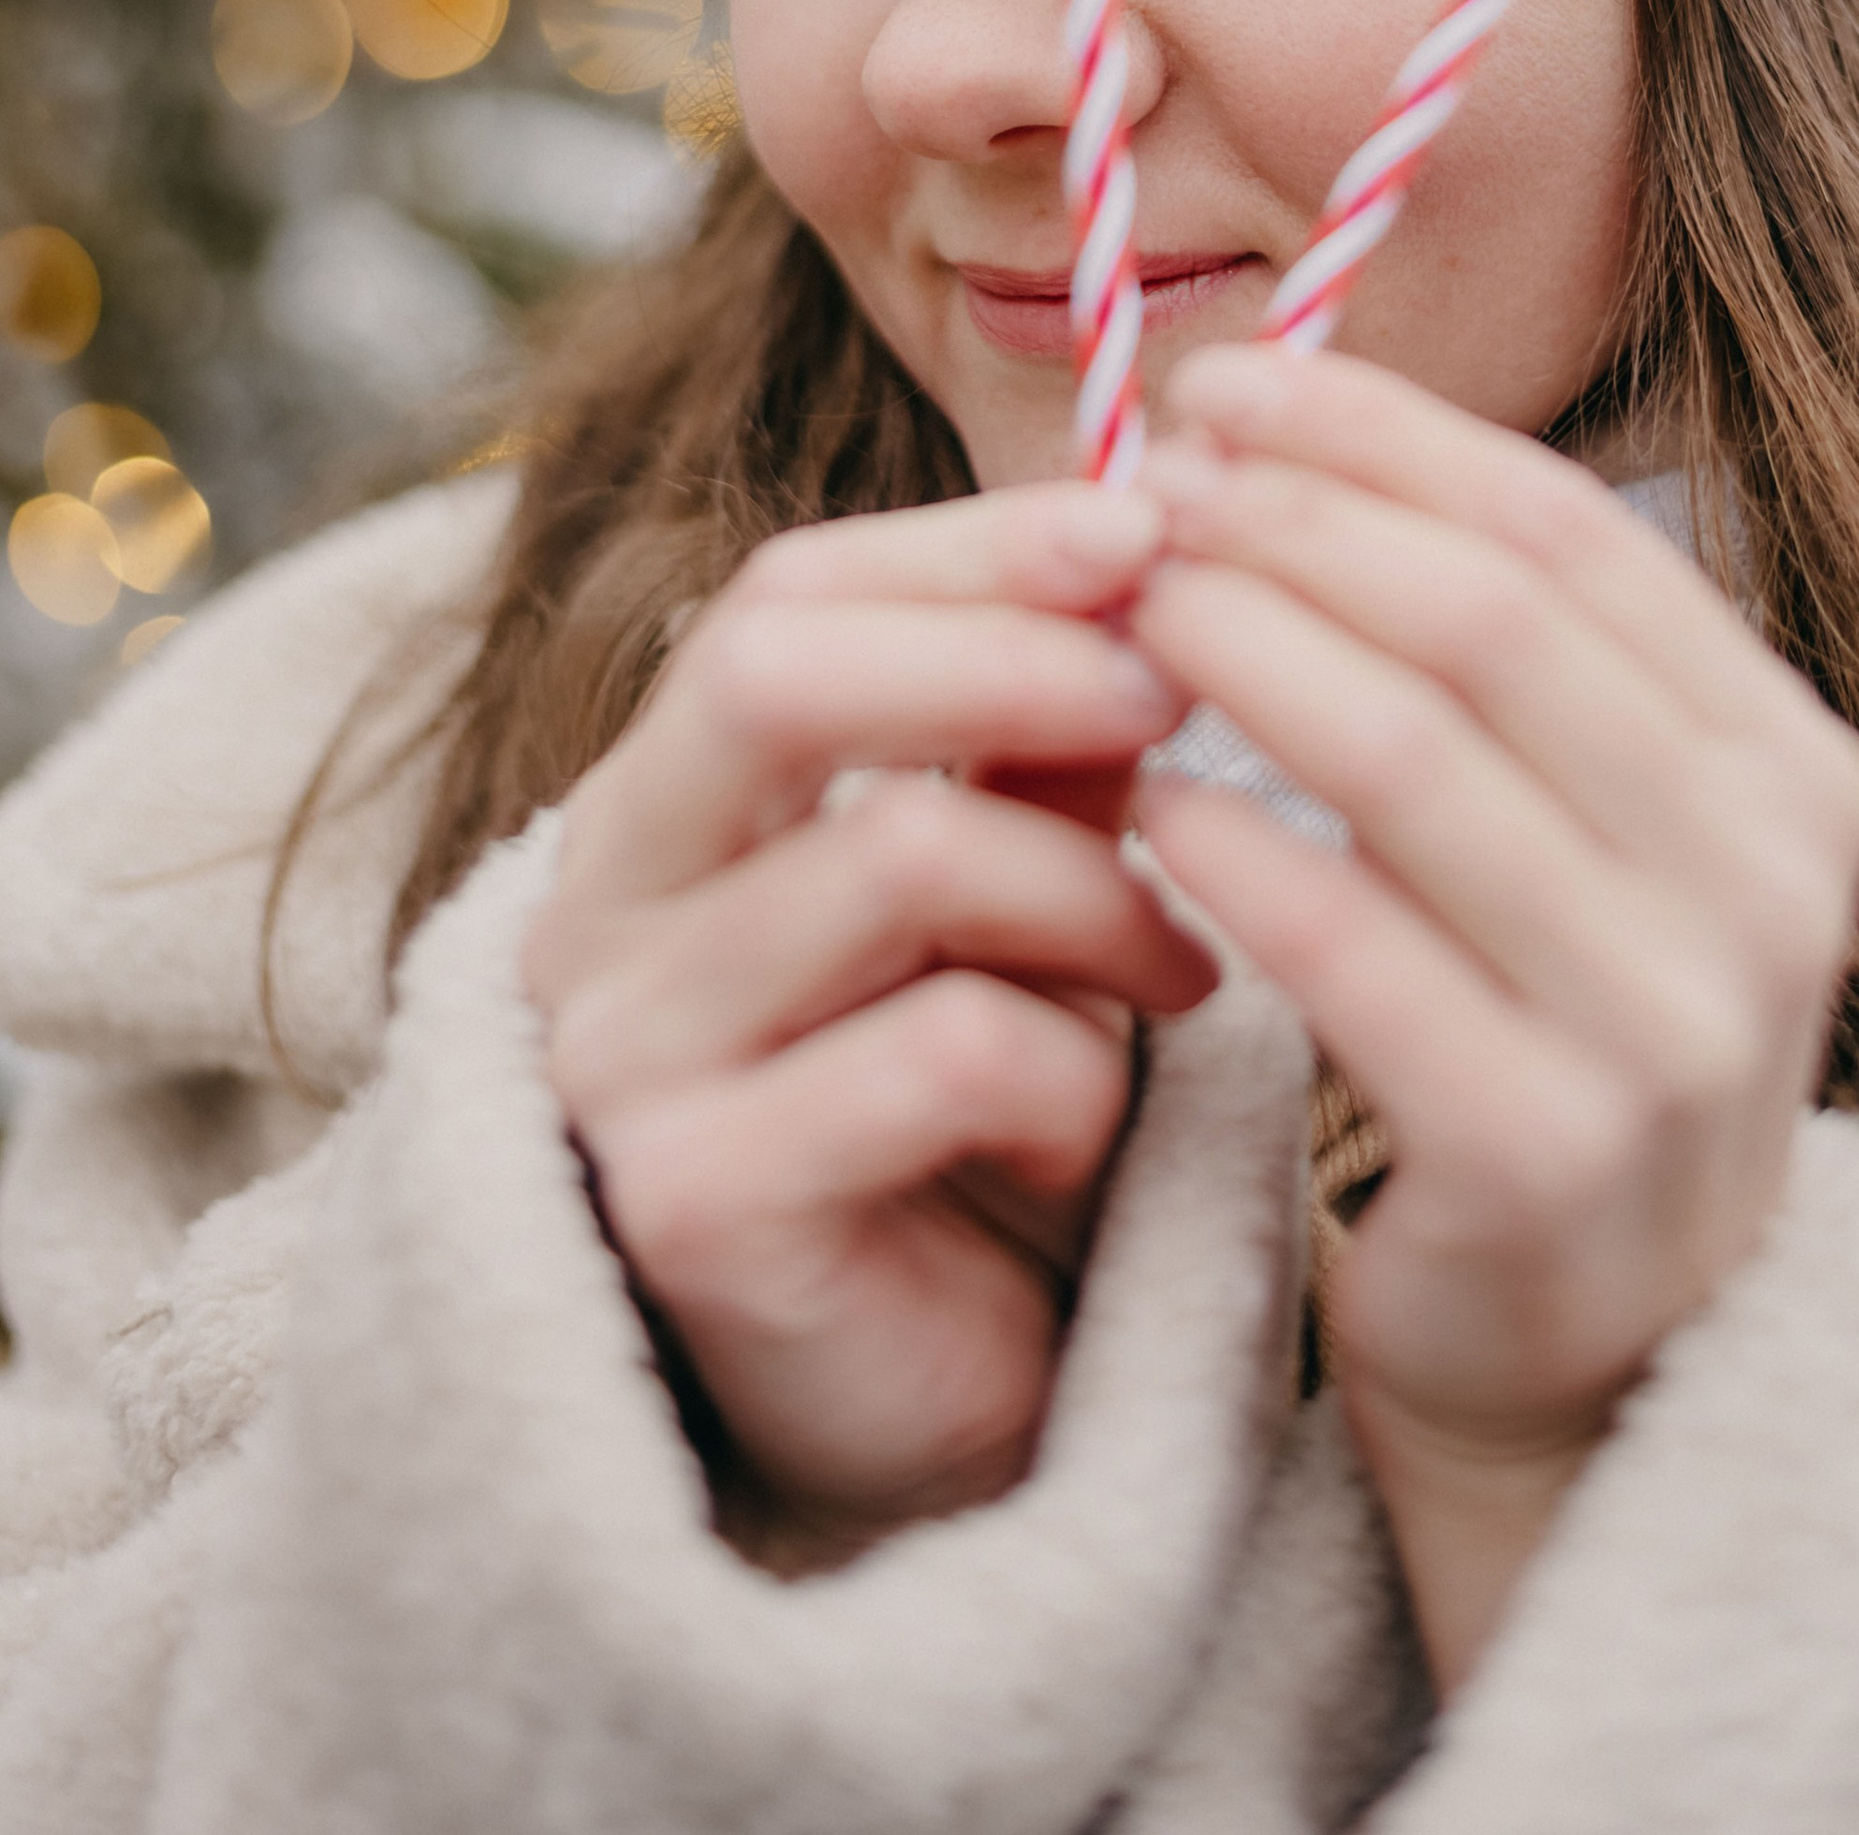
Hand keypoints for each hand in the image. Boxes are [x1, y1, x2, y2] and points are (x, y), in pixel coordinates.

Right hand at [522, 483, 1215, 1562]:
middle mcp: (598, 910)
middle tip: (1172, 695)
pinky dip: (1074, 1077)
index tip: (1150, 524)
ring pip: (903, 855)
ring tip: (1181, 975)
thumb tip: (1152, 539)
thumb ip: (1046, 733)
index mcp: (662, 801)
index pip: (784, 594)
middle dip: (1007, 655)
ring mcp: (624, 1061)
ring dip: (1094, 899)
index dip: (972, 545)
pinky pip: (945, 1054)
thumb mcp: (1009, 885)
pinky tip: (1088, 1132)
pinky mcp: (696, 1204)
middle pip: (774, 675)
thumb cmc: (960, 1110)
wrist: (931, 1413)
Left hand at [1126, 350, 1858, 1684]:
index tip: (1225, 388)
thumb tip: (1280, 418)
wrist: (1596, 1365)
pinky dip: (1233, 851)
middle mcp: (1768, 884)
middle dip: (1295, 528)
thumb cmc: (1550, 1030)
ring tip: (1127, 610)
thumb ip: (1495, 653)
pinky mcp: (1549, 1156)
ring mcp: (1675, 1028)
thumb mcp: (1589, 830)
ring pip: (1413, 759)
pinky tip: (1146, 798)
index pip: (1571, 532)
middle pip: (1490, 624)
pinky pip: (1350, 951)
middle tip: (1147, 490)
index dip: (1383, 437)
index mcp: (1790, 767)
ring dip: (1243, 653)